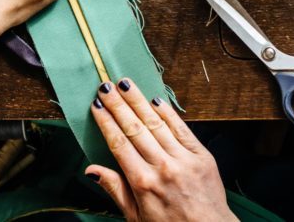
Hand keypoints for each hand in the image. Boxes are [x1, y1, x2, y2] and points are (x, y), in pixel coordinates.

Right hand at [86, 78, 237, 221]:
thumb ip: (115, 189)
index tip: (97, 105)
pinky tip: (155, 99)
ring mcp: (184, 159)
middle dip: (118, 104)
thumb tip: (91, 170)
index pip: (119, 143)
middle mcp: (163, 167)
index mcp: (143, 183)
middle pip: (135, 128)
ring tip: (126, 84)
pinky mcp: (202, 156)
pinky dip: (168, 113)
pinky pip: (182, 129)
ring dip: (139, 101)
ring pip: (156, 123)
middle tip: (106, 86)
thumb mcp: (135, 216)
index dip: (106, 122)